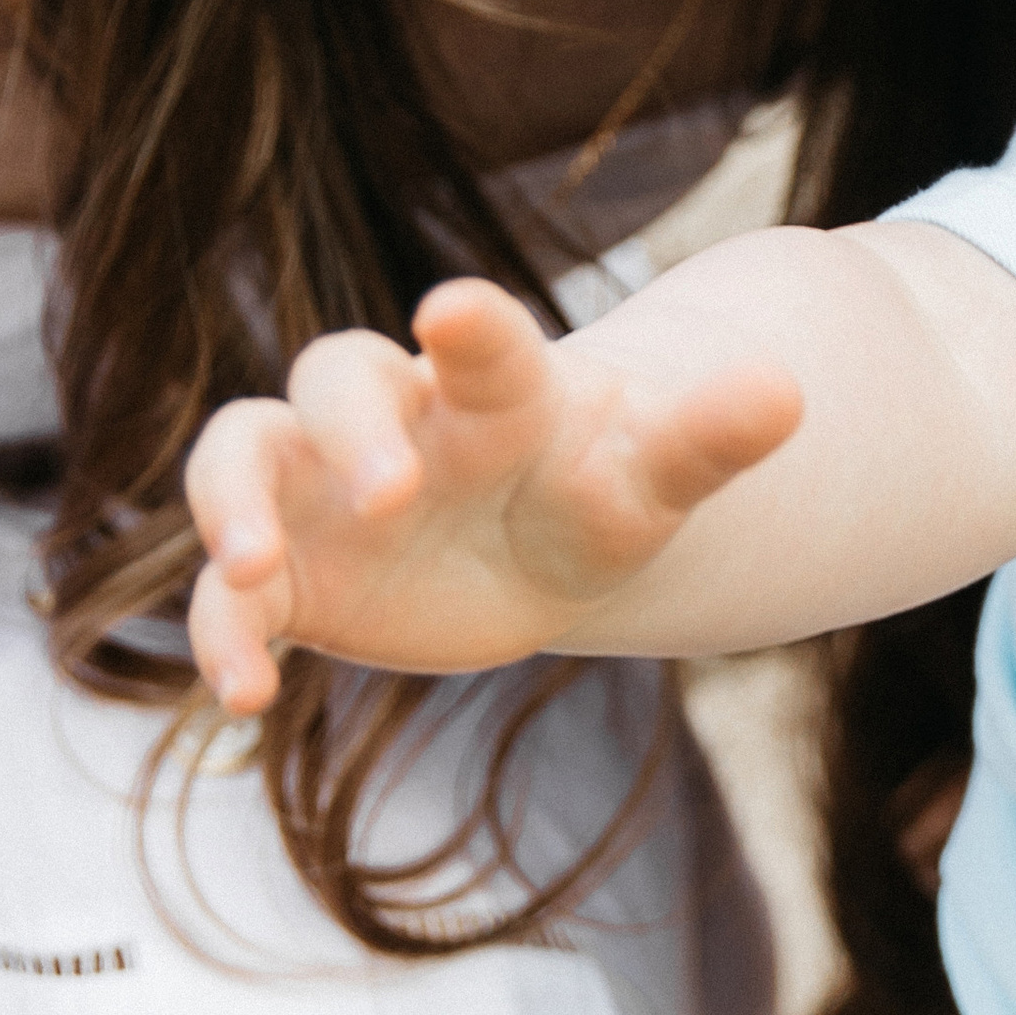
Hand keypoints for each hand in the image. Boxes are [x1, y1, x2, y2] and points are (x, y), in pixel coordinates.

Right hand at [184, 279, 800, 708]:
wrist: (542, 544)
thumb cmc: (600, 491)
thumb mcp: (654, 481)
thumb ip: (708, 440)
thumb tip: (789, 392)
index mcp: (497, 390)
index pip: (480, 341)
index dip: (472, 324)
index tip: (458, 312)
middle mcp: (394, 419)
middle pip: (337, 378)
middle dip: (351, 428)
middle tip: (393, 495)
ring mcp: (326, 488)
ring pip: (245, 455)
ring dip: (236, 505)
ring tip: (257, 573)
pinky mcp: (294, 572)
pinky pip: (234, 592)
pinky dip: (226, 635)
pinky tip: (246, 702)